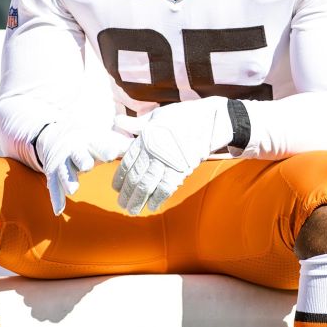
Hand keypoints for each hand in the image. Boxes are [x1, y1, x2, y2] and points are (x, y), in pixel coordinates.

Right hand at [35, 122, 130, 215]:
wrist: (57, 136)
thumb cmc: (90, 141)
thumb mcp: (105, 139)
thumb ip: (124, 145)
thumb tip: (150, 146)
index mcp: (90, 142)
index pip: (98, 146)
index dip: (104, 149)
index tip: (111, 153)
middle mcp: (75, 151)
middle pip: (78, 155)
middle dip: (82, 159)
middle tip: (87, 165)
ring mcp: (62, 163)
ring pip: (64, 171)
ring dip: (68, 180)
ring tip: (73, 190)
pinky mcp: (53, 174)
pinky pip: (53, 187)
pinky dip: (56, 199)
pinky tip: (59, 211)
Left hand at [112, 97, 230, 214]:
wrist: (210, 120)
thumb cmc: (182, 116)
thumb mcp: (156, 116)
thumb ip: (136, 124)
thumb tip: (116, 121)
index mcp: (145, 139)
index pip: (127, 163)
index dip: (120, 178)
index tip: (116, 188)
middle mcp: (153, 152)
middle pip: (135, 177)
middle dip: (127, 194)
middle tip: (122, 205)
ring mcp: (166, 162)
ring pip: (147, 186)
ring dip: (138, 200)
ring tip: (132, 210)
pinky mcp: (181, 170)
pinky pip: (165, 188)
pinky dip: (157, 199)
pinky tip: (152, 206)